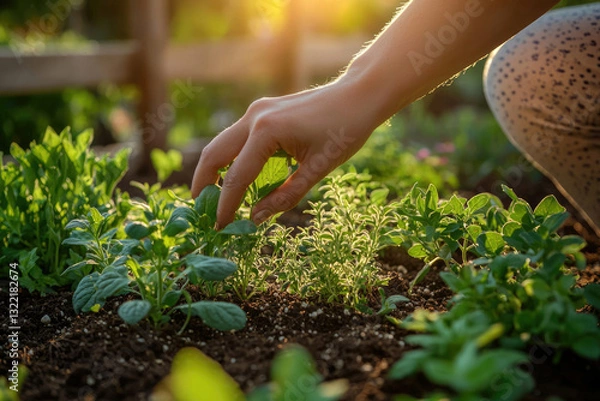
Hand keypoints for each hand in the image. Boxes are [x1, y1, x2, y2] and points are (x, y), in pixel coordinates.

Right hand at [191, 78, 378, 227]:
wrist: (358, 96)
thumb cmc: (345, 131)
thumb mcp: (317, 169)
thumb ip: (285, 196)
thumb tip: (255, 218)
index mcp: (267, 131)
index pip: (237, 177)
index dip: (226, 206)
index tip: (219, 228)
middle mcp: (254, 117)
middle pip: (214, 154)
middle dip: (204, 185)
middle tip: (202, 213)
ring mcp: (256, 111)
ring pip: (221, 144)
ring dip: (214, 171)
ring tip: (213, 199)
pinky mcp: (262, 111)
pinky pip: (237, 138)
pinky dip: (231, 160)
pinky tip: (236, 178)